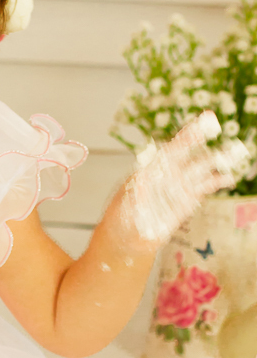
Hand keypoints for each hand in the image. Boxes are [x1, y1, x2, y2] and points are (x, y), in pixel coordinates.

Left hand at [116, 112, 246, 250]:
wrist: (126, 236)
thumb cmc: (121, 214)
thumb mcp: (126, 201)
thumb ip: (138, 190)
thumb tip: (143, 180)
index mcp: (153, 168)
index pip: (174, 147)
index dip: (189, 135)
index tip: (204, 122)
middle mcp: (168, 173)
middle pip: (190, 154)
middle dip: (205, 142)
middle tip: (219, 129)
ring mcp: (179, 186)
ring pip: (202, 169)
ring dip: (218, 161)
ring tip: (235, 152)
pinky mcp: (187, 200)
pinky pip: (204, 188)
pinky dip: (217, 182)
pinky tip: (227, 178)